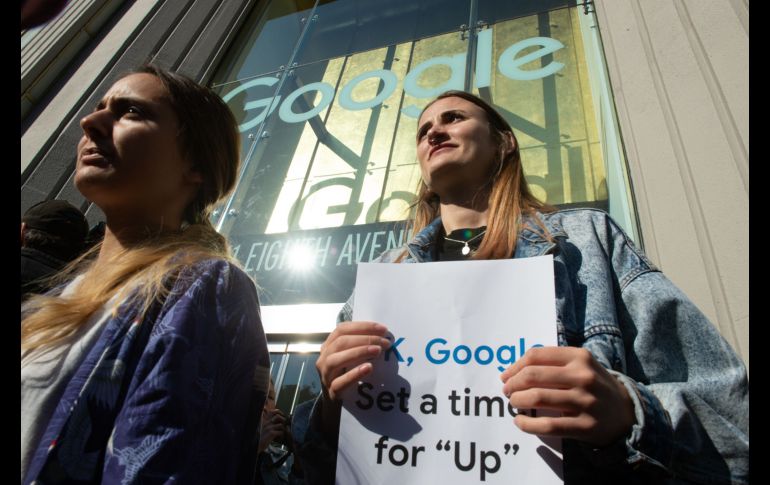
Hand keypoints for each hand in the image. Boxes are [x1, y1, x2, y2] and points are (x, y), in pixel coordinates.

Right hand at [258, 408, 285, 452]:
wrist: (257, 447)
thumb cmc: (262, 439)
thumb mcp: (265, 429)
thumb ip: (270, 423)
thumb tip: (278, 421)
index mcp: (265, 421)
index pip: (274, 412)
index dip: (280, 413)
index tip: (282, 419)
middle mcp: (267, 423)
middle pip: (279, 417)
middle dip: (282, 422)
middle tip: (282, 428)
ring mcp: (269, 427)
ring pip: (281, 425)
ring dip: (282, 430)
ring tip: (280, 435)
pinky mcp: (271, 433)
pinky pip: (281, 432)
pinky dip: (281, 436)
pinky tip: (279, 439)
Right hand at [316, 321, 390, 401]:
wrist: (334, 400)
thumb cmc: (345, 373)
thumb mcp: (349, 357)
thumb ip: (360, 345)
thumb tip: (383, 336)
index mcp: (329, 345)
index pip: (342, 329)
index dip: (363, 327)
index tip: (383, 329)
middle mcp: (324, 358)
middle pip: (340, 342)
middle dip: (365, 339)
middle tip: (384, 342)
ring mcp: (326, 375)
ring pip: (336, 360)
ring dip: (358, 352)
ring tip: (377, 351)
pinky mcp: (332, 392)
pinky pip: (340, 382)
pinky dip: (354, 374)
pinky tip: (368, 368)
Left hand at [500, 346, 635, 446]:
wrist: (627, 412)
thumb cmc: (595, 385)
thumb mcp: (581, 365)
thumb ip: (553, 362)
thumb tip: (515, 369)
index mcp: (579, 357)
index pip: (536, 356)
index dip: (515, 366)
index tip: (506, 375)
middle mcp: (583, 376)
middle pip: (532, 376)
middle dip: (512, 384)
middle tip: (507, 390)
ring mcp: (585, 402)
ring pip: (537, 398)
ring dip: (517, 401)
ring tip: (514, 403)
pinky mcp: (585, 426)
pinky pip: (548, 426)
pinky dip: (527, 424)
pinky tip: (520, 421)